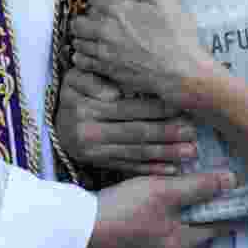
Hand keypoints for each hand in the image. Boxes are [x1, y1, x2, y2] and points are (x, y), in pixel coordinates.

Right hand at [56, 67, 197, 174]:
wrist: (55, 124)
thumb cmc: (73, 93)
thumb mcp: (75, 78)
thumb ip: (92, 80)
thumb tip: (115, 93)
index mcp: (88, 109)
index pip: (129, 109)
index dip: (156, 108)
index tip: (181, 107)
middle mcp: (91, 132)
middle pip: (136, 133)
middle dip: (168, 133)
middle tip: (193, 133)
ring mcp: (95, 152)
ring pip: (136, 152)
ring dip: (165, 153)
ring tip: (190, 152)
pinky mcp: (100, 164)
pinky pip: (129, 167)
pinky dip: (151, 169)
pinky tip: (172, 169)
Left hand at [71, 0, 215, 107]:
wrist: (180, 71)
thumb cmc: (177, 36)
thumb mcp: (166, 2)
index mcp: (118, 10)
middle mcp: (105, 30)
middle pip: (78, 21)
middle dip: (85, 17)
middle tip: (95, 18)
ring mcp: (104, 52)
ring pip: (78, 41)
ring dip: (83, 36)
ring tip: (92, 36)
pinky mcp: (106, 69)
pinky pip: (82, 61)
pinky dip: (82, 56)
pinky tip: (91, 53)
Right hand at [88, 172, 239, 247]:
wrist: (79, 224)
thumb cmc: (124, 210)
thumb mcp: (164, 193)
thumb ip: (199, 187)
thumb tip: (233, 180)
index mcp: (183, 242)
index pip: (222, 224)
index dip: (237, 205)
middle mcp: (171, 247)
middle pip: (204, 221)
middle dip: (216, 199)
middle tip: (230, 173)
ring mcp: (153, 241)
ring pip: (185, 217)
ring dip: (195, 197)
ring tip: (206, 172)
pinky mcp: (138, 231)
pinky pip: (167, 214)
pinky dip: (176, 200)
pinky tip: (174, 182)